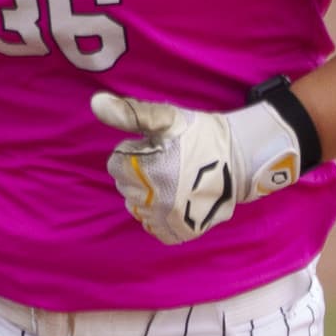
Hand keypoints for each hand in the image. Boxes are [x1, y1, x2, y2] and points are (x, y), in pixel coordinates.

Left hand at [93, 92, 305, 246]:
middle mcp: (154, 199)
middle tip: (169, 164)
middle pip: (126, 188)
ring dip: (149, 196)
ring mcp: (167, 218)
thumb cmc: (200, 136)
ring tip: (174, 182)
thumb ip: (129, 113)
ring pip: (137, 209)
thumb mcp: (165, 119)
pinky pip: (153, 228)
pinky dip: (160, 217)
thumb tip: (96, 104)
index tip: (158, 149)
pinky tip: (175, 201)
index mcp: (146, 169)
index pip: (117, 165)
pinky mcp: (179, 232)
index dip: (136, 154)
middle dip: (140, 175)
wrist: (239, 160)